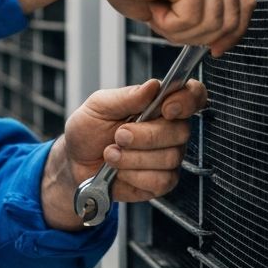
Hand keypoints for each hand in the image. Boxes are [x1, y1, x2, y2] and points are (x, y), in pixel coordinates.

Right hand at [4, 0, 254, 56]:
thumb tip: (218, 39)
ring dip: (180, 30)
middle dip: (199, 35)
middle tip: (168, 25)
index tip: (217, 48)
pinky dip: (169, 24)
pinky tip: (153, 6)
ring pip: (212, 23)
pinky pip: (192, 18)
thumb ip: (199, 11)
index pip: (244, 2)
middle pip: (232, 17)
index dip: (234, 31)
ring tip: (157, 12)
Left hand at [40, 77, 207, 230]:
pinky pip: (160, 180)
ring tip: (111, 153)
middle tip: (118, 136)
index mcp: (158, 105)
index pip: (192, 96)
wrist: (75, 161)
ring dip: (133, 158)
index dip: (186, 100)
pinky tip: (120, 171)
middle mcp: (169, 130)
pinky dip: (134, 176)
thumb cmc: (88, 130)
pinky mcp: (162, 182)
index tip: (166, 108)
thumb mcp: (99, 106)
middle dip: (145, 136)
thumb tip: (153, 86)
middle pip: (180, 131)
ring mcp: (168, 157)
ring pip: (169, 158)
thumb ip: (127, 96)